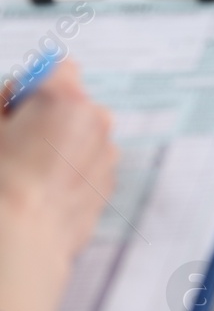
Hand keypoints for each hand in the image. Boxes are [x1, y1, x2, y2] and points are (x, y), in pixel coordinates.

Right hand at [0, 59, 118, 310]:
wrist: (17, 243)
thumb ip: (3, 101)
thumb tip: (14, 99)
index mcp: (67, 99)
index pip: (57, 68)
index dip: (30, 88)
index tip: (12, 109)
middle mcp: (96, 122)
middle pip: (73, 103)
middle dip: (47, 117)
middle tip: (14, 145)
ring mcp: (106, 155)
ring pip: (82, 136)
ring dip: (60, 145)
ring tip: (27, 174)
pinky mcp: (107, 184)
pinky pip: (88, 165)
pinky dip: (70, 171)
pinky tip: (42, 192)